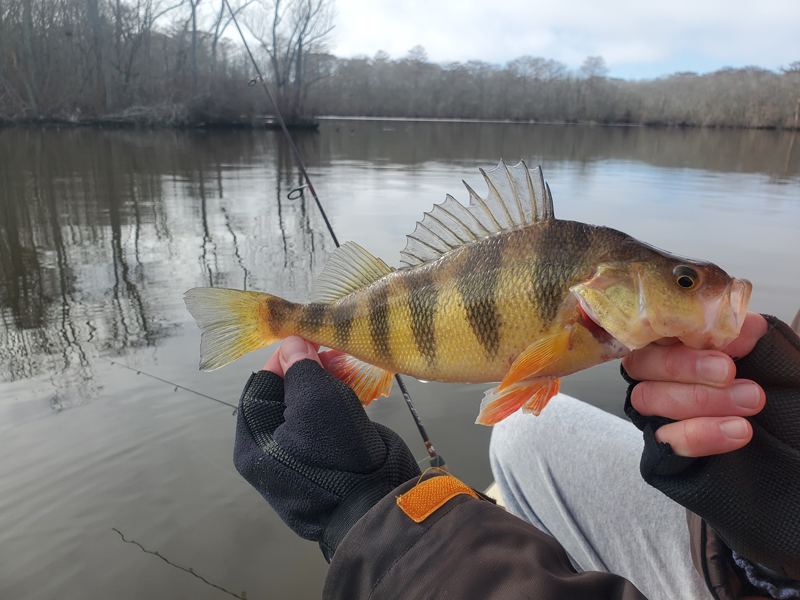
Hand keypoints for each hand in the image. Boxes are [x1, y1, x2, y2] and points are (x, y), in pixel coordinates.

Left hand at [233, 337, 420, 560]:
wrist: (376, 504)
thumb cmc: (336, 451)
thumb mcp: (318, 400)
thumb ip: (301, 368)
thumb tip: (291, 343)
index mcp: (254, 442)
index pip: (261, 386)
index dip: (285, 359)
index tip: (310, 341)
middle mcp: (269, 452)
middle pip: (284, 397)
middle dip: (311, 371)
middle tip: (335, 354)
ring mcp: (297, 460)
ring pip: (307, 410)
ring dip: (328, 386)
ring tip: (350, 370)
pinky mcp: (324, 464)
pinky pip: (323, 427)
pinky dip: (338, 407)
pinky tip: (356, 392)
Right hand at [621, 312, 767, 456]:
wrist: (767, 413)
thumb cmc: (754, 371)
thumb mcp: (754, 344)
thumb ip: (743, 332)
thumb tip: (741, 332)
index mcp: (663, 337)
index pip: (645, 325)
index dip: (671, 330)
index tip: (709, 333)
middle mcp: (647, 369)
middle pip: (641, 363)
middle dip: (685, 367)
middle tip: (728, 372)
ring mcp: (651, 405)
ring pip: (648, 398)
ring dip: (699, 400)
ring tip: (749, 400)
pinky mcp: (661, 440)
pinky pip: (667, 439)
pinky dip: (701, 435)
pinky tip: (737, 431)